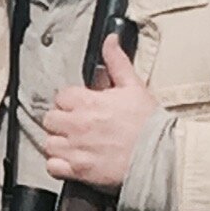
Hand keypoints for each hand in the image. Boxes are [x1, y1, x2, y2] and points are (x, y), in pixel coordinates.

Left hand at [37, 33, 158, 191]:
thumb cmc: (149, 123)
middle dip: (61, 121)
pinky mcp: (78, 171)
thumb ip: (117, 61)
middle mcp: (77, 125)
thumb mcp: (134, 86)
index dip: (71, 101)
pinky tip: (70, 161)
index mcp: (87, 102)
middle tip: (76, 125)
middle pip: (50, 119)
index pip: (61, 96)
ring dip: (59, 142)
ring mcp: (76, 149)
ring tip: (74, 143)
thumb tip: (110, 39)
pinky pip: (52, 167)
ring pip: (49, 143)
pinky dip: (58, 165)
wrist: (160, 156)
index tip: (81, 107)